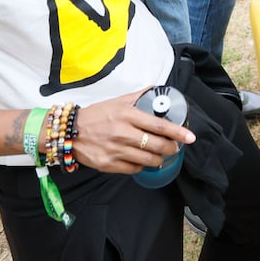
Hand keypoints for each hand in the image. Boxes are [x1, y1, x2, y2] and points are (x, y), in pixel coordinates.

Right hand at [73, 89, 195, 173]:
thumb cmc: (96, 115)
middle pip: (157, 145)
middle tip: (175, 147)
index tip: (189, 137)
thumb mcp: (118, 101)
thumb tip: (157, 90)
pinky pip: (134, 169)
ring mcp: (116, 150)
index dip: (177, 132)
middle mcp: (123, 133)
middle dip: (171, 148)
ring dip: (158, 159)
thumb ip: (139, 96)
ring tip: (160, 155)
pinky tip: (141, 160)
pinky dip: (141, 166)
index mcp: (127, 115)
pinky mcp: (109, 165)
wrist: (70, 132)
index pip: (159, 125)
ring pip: (148, 160)